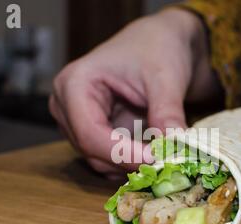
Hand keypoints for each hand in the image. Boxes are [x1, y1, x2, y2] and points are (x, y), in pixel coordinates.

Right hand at [49, 9, 215, 177]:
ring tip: (164, 155)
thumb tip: (173, 147)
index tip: (157, 160)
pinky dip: (132, 162)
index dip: (123, 153)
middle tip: (167, 162)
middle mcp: (67, 106)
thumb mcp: (165, 76)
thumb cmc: (156, 48)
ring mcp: (77, 122)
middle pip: (91, 151)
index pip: (90, 133)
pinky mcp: (93, 132)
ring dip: (132, 164)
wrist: (160, 43)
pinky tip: (154, 153)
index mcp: (73, 83)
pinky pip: (108, 159)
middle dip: (129, 161)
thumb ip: (167, 112)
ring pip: (99, 160)